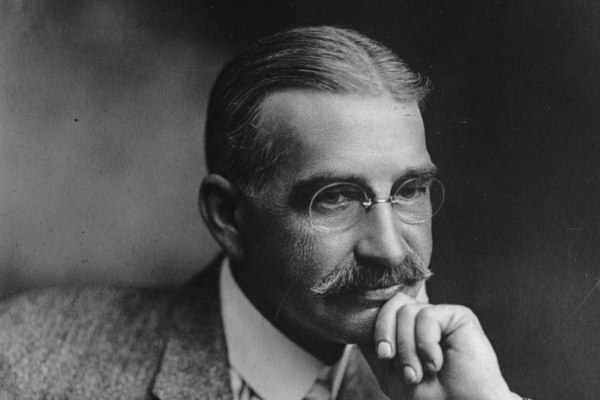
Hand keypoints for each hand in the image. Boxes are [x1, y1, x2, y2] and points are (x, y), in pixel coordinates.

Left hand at [358, 293, 520, 399]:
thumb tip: (358, 323)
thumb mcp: (390, 374)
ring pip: (406, 311)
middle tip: (392, 360)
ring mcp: (440, 316)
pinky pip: (426, 316)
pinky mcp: (458, 316)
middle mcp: (423, 318)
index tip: (383, 355)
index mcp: (407, 329)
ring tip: (421, 371)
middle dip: (386, 334)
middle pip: (391, 304)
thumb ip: (375, 346)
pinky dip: (426, 344)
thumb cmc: (429, 396)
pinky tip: (437, 363)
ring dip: (408, 347)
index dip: (377, 327)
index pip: (383, 309)